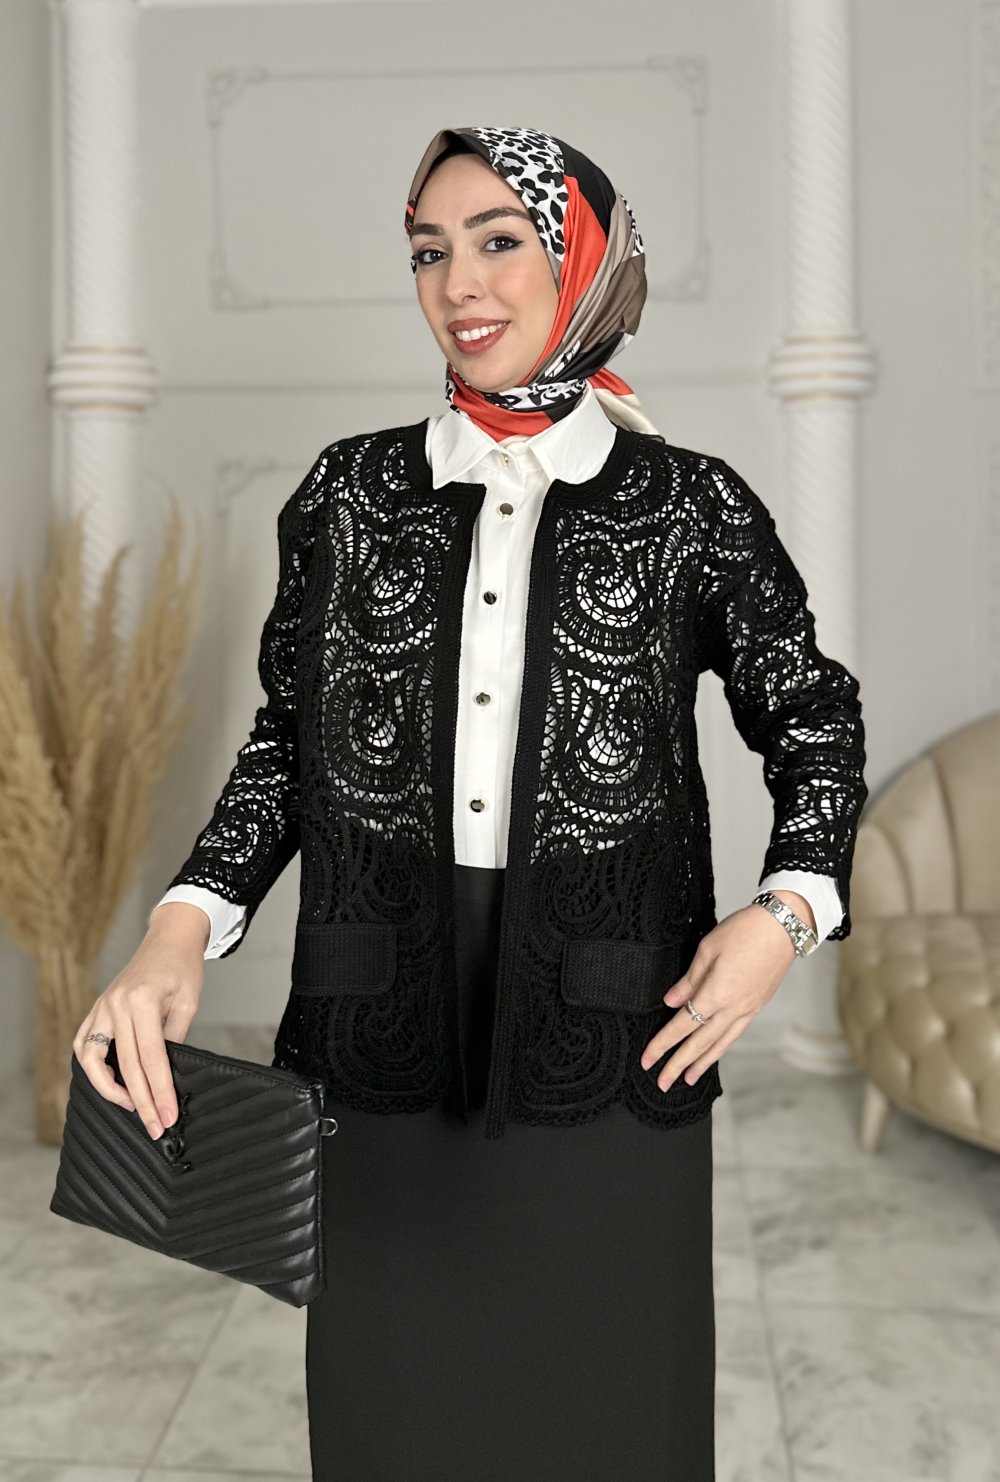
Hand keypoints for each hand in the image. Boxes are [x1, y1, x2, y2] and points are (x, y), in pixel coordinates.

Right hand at [72, 913, 206, 1140]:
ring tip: (132, 1106)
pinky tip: (110, 1082)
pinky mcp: (98, 1008)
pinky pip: (84, 1044)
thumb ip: (175, 1038)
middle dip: (142, 1102)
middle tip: (156, 1126)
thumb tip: (168, 1076)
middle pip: (125, 1067)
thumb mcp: (188, 1003)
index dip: (160, 1092)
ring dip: (109, 1088)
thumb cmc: (182, 967)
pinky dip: (92, 1067)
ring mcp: (102, 1006)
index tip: (168, 1118)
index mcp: (140, 1002)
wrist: (169, 938)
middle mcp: (115, 1005)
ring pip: (91, 1060)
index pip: (151, 1059)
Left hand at [639, 900, 800, 1091]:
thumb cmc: (745, 931)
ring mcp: (747, 1010)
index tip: (647, 1059)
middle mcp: (733, 1008)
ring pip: (719, 1044)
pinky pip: (734, 1034)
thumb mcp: (708, 949)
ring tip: (687, 1079)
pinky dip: (721, 1049)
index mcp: (716, 994)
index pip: (682, 1025)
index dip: (662, 1044)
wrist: (783, 927)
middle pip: (699, 1043)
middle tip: (662, 1082)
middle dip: (678, 1064)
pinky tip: (713, 1054)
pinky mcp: (757, 1006)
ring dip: (701, 1064)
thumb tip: (671, 1002)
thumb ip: (689, 980)